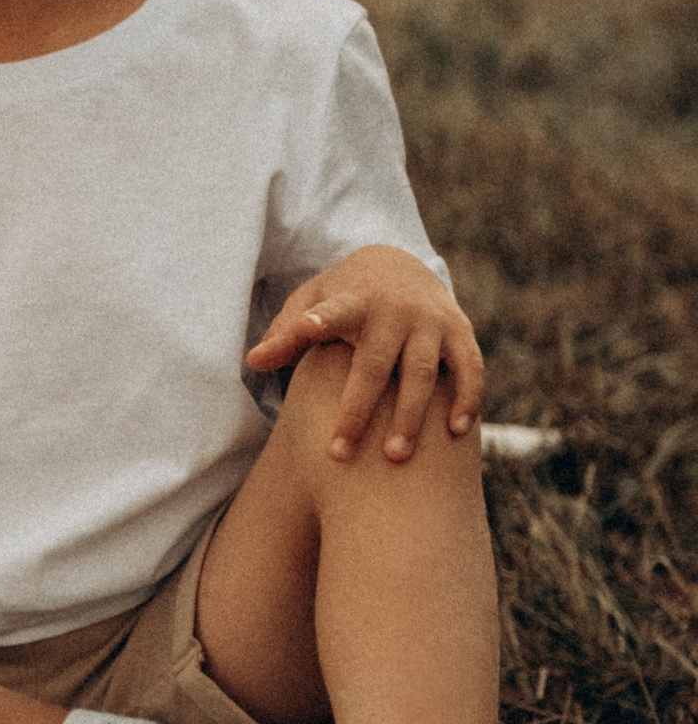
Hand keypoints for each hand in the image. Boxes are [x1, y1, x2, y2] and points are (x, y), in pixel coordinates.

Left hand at [245, 246, 484, 462]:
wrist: (401, 266)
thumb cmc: (342, 298)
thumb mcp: (311, 302)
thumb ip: (286, 334)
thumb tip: (253, 362)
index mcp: (354, 300)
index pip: (336, 310)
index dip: (322, 319)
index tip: (306, 327)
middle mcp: (395, 311)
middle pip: (375, 363)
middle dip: (358, 408)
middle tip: (340, 452)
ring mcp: (431, 323)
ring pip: (423, 373)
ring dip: (410, 415)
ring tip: (394, 457)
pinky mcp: (461, 334)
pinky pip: (470, 370)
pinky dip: (467, 399)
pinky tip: (458, 432)